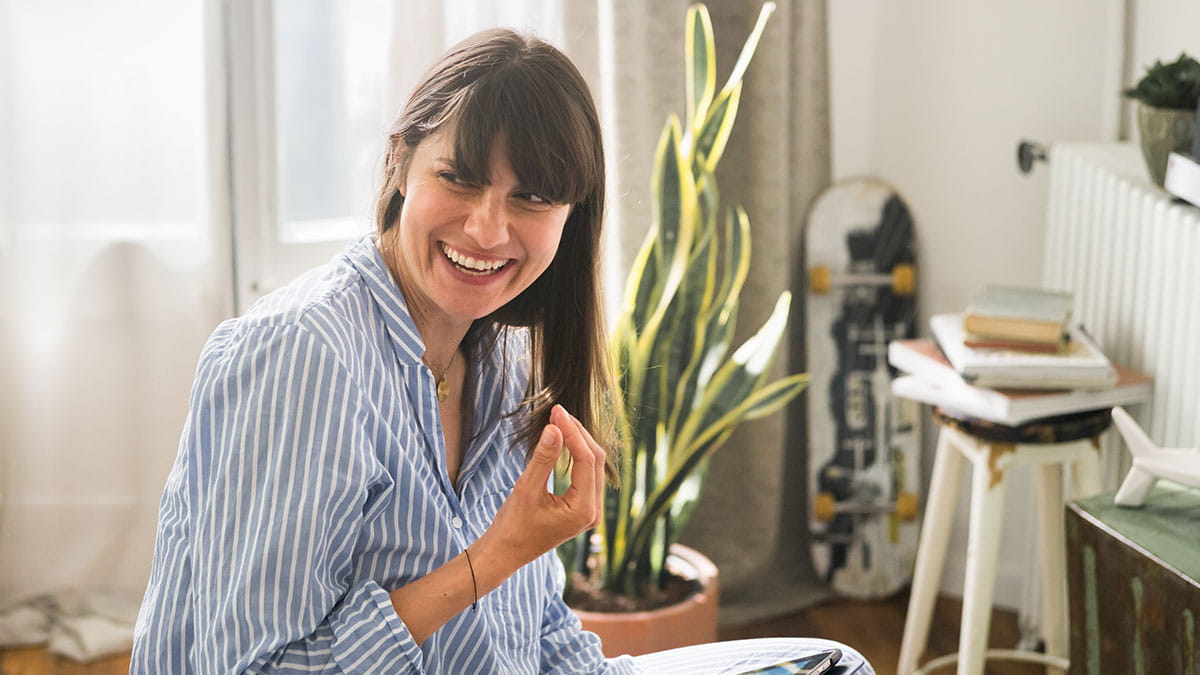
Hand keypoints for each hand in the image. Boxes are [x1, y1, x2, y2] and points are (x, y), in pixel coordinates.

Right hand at [480, 405, 605, 567]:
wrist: (505, 553)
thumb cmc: (513, 526)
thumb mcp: (526, 489)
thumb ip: (543, 458)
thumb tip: (554, 428)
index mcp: (584, 510)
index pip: (586, 460)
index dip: (572, 433)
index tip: (557, 412)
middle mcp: (593, 512)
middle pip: (595, 461)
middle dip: (577, 434)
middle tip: (557, 412)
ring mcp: (589, 511)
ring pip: (592, 466)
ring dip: (578, 442)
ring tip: (559, 421)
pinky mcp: (582, 508)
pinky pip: (586, 474)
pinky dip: (576, 455)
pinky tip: (562, 440)